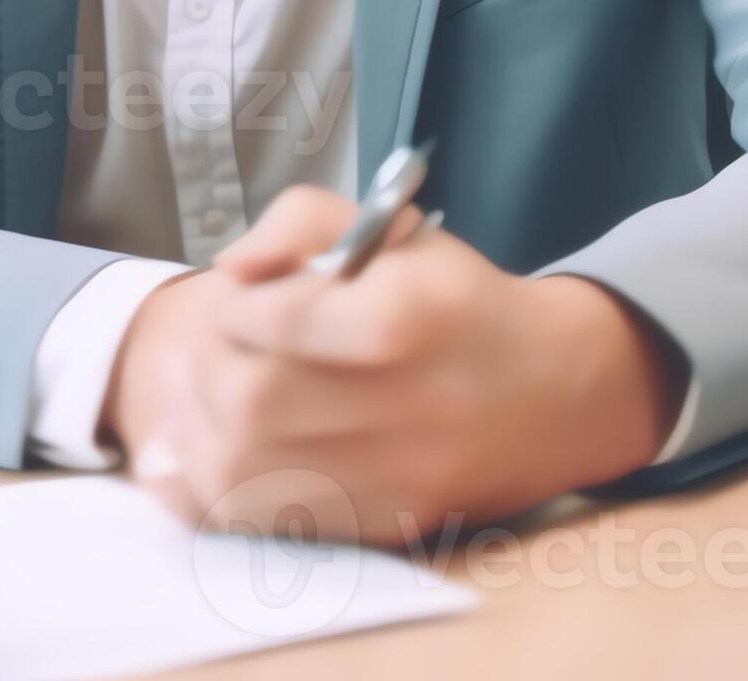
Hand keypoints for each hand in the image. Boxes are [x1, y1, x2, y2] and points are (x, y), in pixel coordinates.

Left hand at [102, 187, 687, 539]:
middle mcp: (409, 405)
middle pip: (253, 401)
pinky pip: (273, 523)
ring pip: (250, 472)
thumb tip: (234, 268)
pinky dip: (214, 495)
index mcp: (407, 315)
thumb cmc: (452, 299)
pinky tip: (195, 462)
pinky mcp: (386, 523)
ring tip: (195, 401)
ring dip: (196, 433)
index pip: (278, 319)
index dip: (232, 310)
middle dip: (205, 370)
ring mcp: (399, 477)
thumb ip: (299, 223)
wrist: (552, 390)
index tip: (232, 303)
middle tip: (206, 352)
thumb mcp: (387, 230)